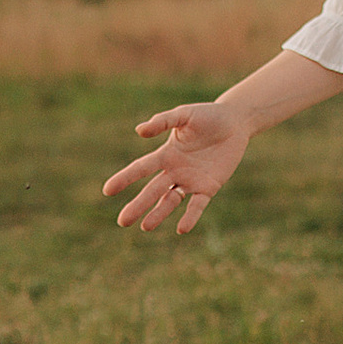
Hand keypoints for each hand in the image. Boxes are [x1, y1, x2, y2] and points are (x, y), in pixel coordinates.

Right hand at [102, 102, 250, 236]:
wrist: (235, 123)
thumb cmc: (208, 116)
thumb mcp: (184, 115)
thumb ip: (163, 121)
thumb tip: (139, 131)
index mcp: (166, 155)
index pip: (141, 169)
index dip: (124, 179)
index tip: (107, 191)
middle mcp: (175, 171)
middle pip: (152, 191)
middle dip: (138, 205)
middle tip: (122, 221)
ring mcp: (191, 181)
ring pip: (171, 201)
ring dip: (158, 214)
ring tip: (145, 227)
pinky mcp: (209, 187)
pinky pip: (197, 205)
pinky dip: (190, 217)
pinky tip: (181, 229)